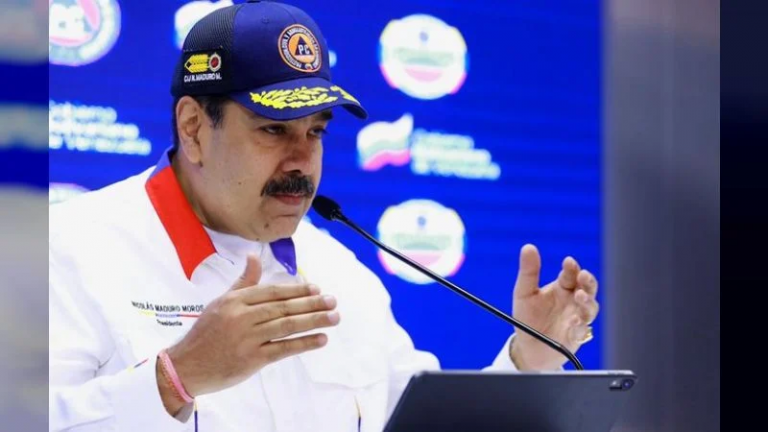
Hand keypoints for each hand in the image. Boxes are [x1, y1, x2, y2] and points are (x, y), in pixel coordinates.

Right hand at [158, 254, 338, 413]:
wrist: (185, 367)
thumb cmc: (205, 334)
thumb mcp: (220, 303)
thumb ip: (243, 282)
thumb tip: (254, 256)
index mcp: (235, 301)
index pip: (272, 292)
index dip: (297, 290)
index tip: (317, 289)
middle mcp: (241, 317)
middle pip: (283, 307)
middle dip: (311, 304)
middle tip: (333, 301)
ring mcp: (247, 338)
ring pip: (286, 326)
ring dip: (314, 321)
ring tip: (334, 318)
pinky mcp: (251, 359)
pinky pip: (283, 349)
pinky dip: (303, 343)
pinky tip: (320, 339)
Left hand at [509, 244, 598, 370]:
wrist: (526, 347)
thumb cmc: (527, 318)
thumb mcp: (524, 292)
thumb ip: (529, 271)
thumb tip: (528, 247)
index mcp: (562, 288)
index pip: (571, 274)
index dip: (572, 267)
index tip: (568, 262)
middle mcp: (572, 302)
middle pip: (588, 288)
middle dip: (588, 281)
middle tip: (583, 275)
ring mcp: (576, 319)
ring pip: (590, 308)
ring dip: (587, 302)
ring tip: (579, 295)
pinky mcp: (575, 337)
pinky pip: (582, 330)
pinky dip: (580, 325)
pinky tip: (573, 321)